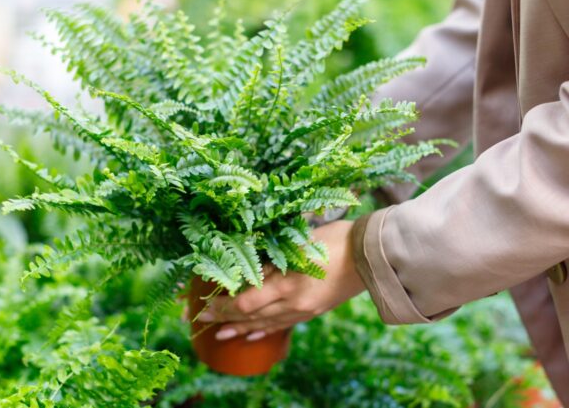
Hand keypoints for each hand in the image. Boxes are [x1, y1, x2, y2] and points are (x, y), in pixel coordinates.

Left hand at [198, 220, 364, 340]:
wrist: (372, 256)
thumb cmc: (335, 239)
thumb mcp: (298, 244)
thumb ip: (272, 260)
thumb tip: (245, 269)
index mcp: (288, 284)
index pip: (247, 302)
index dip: (224, 306)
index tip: (205, 303)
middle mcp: (294, 303)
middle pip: (252, 316)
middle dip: (226, 317)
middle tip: (202, 318)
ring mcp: (305, 310)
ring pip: (266, 324)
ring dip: (241, 328)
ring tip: (221, 333)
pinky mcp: (313, 312)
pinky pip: (283, 325)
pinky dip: (264, 331)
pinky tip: (252, 335)